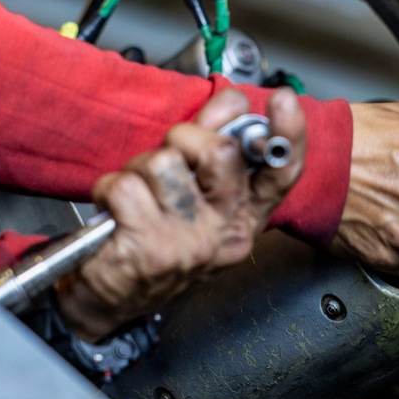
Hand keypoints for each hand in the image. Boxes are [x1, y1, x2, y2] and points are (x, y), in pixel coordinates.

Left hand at [56, 86, 304, 340]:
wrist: (111, 297)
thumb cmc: (152, 240)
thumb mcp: (194, 196)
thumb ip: (214, 144)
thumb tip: (232, 102)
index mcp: (244, 215)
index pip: (281, 172)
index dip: (289, 133)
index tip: (283, 100)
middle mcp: (225, 231)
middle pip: (220, 150)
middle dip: (182, 138)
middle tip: (166, 164)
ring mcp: (190, 243)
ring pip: (165, 162)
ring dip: (139, 168)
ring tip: (137, 194)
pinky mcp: (150, 250)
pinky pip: (124, 185)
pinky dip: (109, 189)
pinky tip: (116, 211)